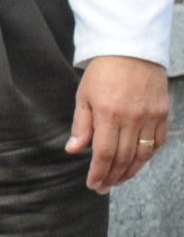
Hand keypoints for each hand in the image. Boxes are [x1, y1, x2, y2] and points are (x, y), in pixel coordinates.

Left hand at [67, 53, 169, 193]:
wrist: (132, 49)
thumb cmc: (103, 72)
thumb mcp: (84, 96)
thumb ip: (81, 125)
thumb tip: (74, 150)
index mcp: (109, 114)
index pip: (105, 153)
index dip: (99, 172)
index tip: (93, 184)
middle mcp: (133, 118)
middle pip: (124, 158)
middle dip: (112, 176)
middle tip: (103, 187)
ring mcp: (151, 116)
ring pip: (143, 154)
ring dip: (130, 171)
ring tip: (118, 180)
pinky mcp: (163, 113)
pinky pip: (158, 142)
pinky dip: (147, 156)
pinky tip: (137, 163)